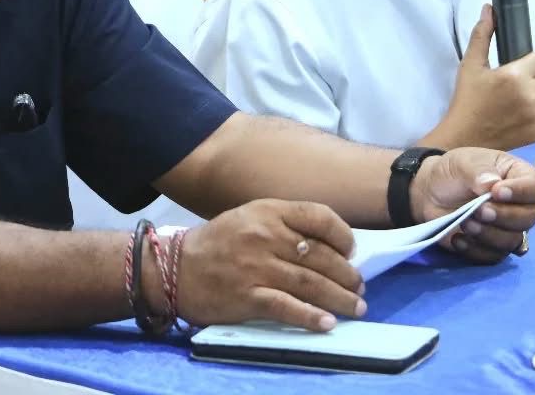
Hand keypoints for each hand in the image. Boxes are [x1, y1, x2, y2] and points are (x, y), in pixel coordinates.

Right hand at [175, 200, 365, 331]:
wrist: (175, 267)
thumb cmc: (219, 242)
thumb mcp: (251, 217)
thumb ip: (285, 225)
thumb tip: (329, 245)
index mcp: (269, 211)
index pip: (319, 217)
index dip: (343, 235)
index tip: (352, 251)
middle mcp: (265, 236)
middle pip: (321, 256)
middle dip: (347, 274)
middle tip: (359, 288)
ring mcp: (257, 267)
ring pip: (310, 283)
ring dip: (338, 298)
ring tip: (355, 307)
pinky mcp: (247, 297)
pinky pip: (286, 307)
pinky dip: (310, 317)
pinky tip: (327, 323)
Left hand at [409, 149, 534, 262]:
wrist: (430, 193)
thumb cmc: (453, 172)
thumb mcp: (463, 162)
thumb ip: (479, 171)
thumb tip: (492, 185)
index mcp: (518, 176)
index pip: (534, 187)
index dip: (519, 192)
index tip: (496, 192)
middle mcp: (519, 204)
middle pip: (527, 218)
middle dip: (502, 217)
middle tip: (478, 210)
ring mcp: (507, 228)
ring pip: (512, 240)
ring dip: (488, 234)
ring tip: (465, 222)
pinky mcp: (492, 246)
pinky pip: (493, 256)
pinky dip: (475, 249)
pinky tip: (458, 238)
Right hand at [424, 5, 534, 150]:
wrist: (464, 139)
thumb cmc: (467, 100)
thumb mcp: (470, 65)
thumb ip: (482, 35)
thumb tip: (489, 9)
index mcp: (516, 75)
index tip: (524, 66)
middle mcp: (531, 95)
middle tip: (523, 83)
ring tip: (528, 99)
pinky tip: (530, 115)